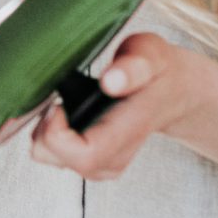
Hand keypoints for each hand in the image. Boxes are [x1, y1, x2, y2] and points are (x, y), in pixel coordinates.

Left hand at [27, 32, 211, 182]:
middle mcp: (115, 156)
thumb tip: (110, 81)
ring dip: (44, 128)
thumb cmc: (158, 70)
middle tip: (55, 96)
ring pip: (50, 158)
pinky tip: (63, 111)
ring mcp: (103, 163)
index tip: (58, 102)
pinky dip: (49, 132)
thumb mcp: (151, 54)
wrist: (173, 91)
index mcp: (128, 131)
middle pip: (59, 159)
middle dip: (44, 127)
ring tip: (61, 101)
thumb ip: (134, 65)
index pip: (86, 155)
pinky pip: (54, 154)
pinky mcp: (93, 162)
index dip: (58, 133)